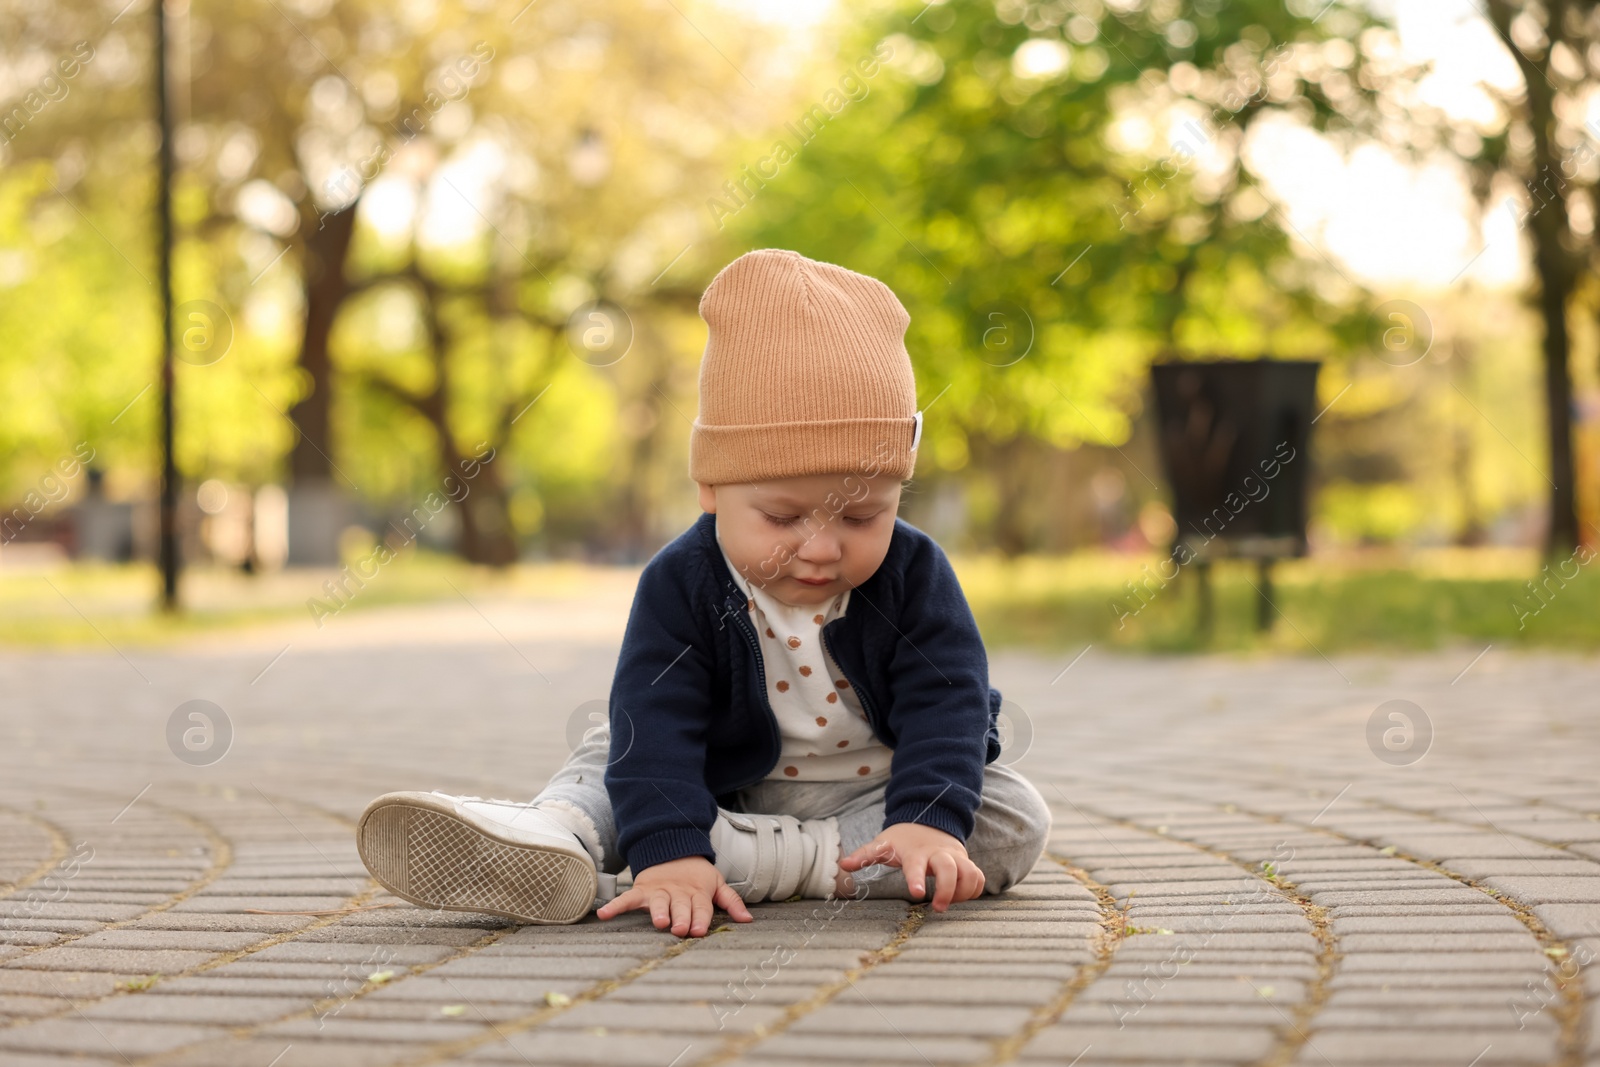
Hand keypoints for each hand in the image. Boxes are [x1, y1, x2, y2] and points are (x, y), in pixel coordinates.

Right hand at [594, 855, 753, 937]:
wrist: (673, 849)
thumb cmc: (697, 875)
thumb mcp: (717, 884)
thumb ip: (731, 902)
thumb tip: (748, 920)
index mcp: (698, 893)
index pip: (701, 908)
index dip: (700, 919)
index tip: (699, 931)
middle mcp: (679, 893)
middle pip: (681, 906)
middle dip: (681, 917)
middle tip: (680, 929)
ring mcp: (660, 891)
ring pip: (659, 902)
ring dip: (659, 910)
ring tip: (658, 921)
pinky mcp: (642, 889)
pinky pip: (628, 898)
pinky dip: (616, 906)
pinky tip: (604, 915)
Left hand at [838, 822, 984, 910]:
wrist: (928, 821)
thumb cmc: (902, 840)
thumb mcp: (882, 845)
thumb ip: (865, 855)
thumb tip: (843, 864)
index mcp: (915, 852)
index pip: (916, 866)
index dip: (916, 879)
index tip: (916, 894)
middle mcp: (938, 854)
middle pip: (950, 869)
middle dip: (948, 890)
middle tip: (938, 908)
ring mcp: (955, 858)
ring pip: (970, 873)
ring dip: (964, 892)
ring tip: (950, 905)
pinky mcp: (966, 863)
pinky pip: (979, 878)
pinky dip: (975, 890)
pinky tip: (962, 899)